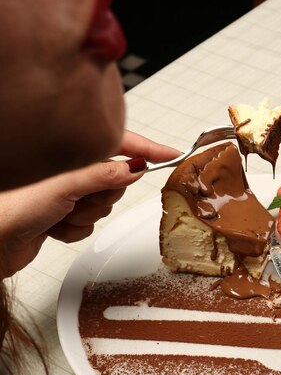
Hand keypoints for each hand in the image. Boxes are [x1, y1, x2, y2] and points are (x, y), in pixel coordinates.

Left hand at [0, 131, 178, 277]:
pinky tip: (52, 227)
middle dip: (102, 195)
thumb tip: (134, 167)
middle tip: (81, 197)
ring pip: (102, 205)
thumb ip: (104, 174)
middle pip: (114, 179)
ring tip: (59, 214)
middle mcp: (68, 170)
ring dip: (84, 215)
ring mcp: (65, 193)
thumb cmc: (11, 207)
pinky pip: (87, 225)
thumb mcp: (65, 185)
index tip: (171, 153)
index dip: (146, 149)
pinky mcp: (60, 215)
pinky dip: (73, 230)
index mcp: (68, 151)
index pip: (117, 143)